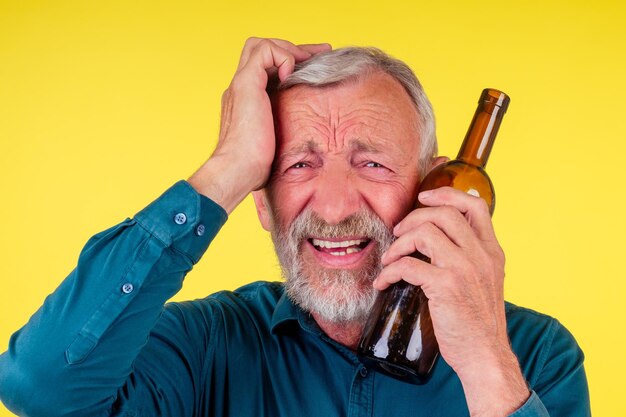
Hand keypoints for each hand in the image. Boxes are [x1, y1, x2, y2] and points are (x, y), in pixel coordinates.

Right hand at [189, 38, 330, 212]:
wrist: (236, 170)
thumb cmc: (253, 167)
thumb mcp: (273, 144)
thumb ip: (282, 133)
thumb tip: (305, 144)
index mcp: (246, 100)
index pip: (265, 68)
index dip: (289, 63)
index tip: (315, 66)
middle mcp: (241, 87)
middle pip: (260, 50)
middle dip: (292, 48)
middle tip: (320, 53)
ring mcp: (241, 83)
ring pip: (260, 45)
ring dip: (288, 49)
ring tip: (308, 62)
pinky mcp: (247, 83)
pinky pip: (265, 51)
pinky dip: (283, 57)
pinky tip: (292, 76)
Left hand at [374, 187, 528, 415]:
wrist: (485, 355)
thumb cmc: (479, 322)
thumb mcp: (485, 282)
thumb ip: (471, 259)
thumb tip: (441, 243)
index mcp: (492, 251)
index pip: (476, 206)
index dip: (447, 194)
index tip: (424, 198)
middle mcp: (481, 255)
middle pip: (444, 213)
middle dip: (414, 217)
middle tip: (399, 232)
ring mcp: (464, 269)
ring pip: (425, 233)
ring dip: (399, 243)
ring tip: (390, 258)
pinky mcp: (446, 287)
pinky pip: (409, 265)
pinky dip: (390, 270)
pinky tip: (384, 281)